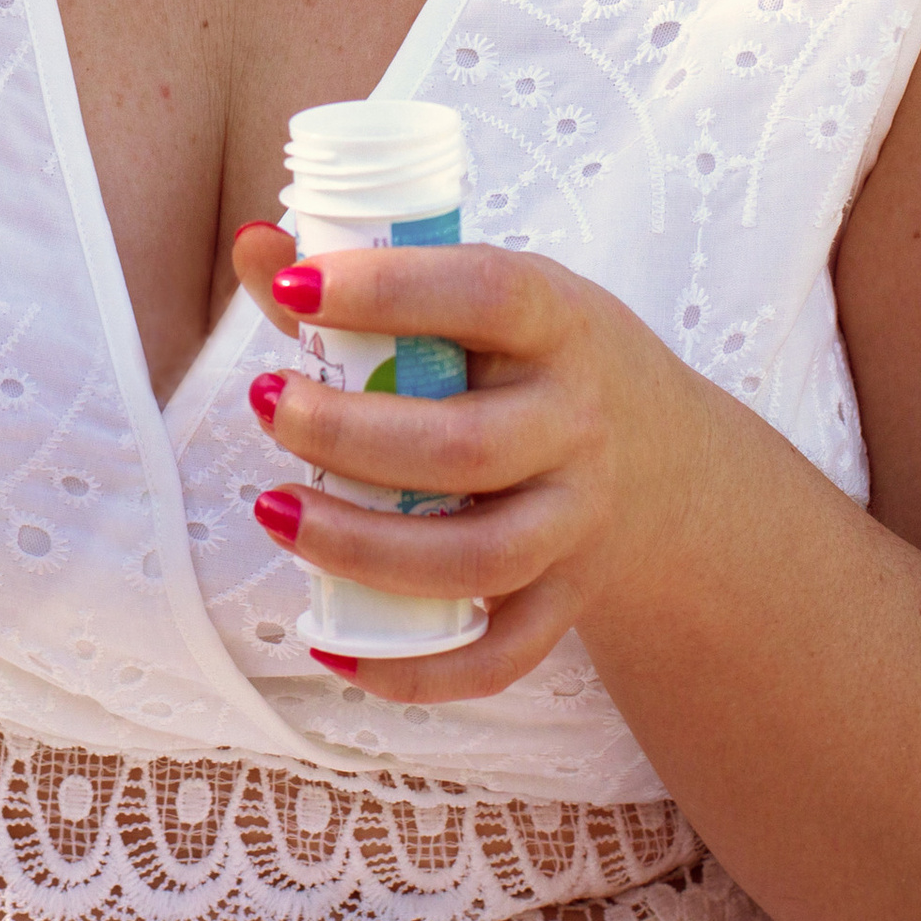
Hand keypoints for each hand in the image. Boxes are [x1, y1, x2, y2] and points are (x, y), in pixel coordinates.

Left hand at [230, 222, 717, 704]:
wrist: (665, 463)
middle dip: (347, 433)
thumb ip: (369, 282)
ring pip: (476, 561)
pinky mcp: (566, 600)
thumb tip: (255, 251)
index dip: (386, 290)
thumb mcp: (488, 301)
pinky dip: (415, 670)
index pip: (483, 294)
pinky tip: (333, 647)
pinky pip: (498, 656)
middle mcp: (578, 425)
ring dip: (361, 547)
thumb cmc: (539, 363)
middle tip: (268, 405)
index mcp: (560, 322)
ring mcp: (578, 522)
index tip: (296, 290)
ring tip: (275, 511)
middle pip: (464, 447)